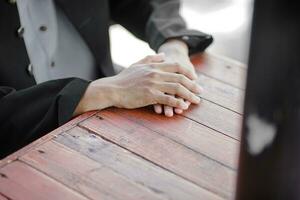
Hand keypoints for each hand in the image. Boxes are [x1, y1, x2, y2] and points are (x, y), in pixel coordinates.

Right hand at [73, 54, 200, 115]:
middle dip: (193, 85)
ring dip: (189, 95)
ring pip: (177, 89)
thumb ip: (151, 59)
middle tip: (201, 91)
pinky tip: (183, 107)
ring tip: (196, 101)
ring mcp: (153, 85)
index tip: (195, 79)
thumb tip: (163, 55)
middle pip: (181, 78)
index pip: (177, 66)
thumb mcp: (137, 64)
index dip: (188, 72)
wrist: (112, 89)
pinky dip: (178, 103)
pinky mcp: (150, 96)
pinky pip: (168, 100)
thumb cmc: (124, 78)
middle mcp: (156, 73)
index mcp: (154, 66)